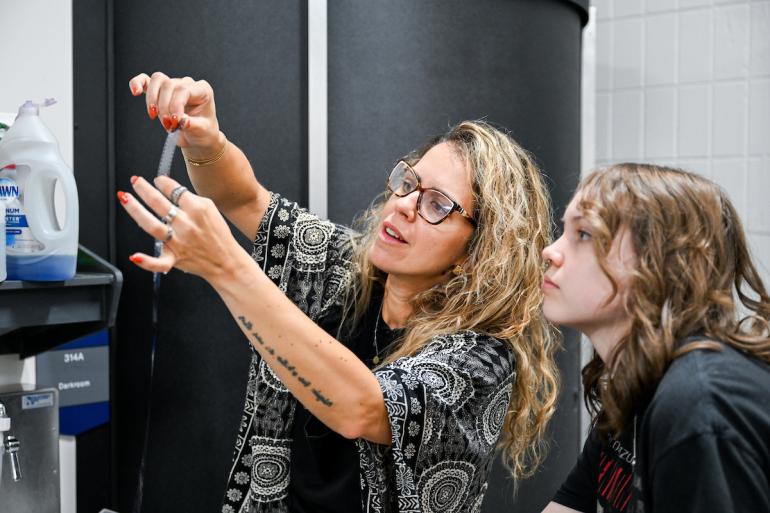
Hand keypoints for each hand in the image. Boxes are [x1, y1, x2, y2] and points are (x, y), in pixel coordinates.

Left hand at [118, 175, 242, 279]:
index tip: (157, 180)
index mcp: (198, 209)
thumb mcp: (210, 209)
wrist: (226, 261)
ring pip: (151, 224)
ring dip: (135, 210)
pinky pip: (158, 262)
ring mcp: (179, 242)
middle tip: (135, 181)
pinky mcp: (175, 259)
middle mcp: (186, 224)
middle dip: (143, 189)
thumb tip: (169, 190)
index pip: (174, 190)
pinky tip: (134, 256)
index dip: (162, 182)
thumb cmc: (218, 235)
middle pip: (159, 203)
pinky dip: (146, 262)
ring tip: (124, 197)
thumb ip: (190, 200)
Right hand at [128, 72, 221, 158]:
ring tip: (155, 116)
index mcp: (202, 90)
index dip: (175, 105)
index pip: (183, 90)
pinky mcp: (160, 92)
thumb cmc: (203, 132)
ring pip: (157, 81)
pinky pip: (146, 81)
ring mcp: (173, 85)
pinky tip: (135, 92)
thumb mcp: (202, 131)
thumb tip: (182, 121)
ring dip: (153, 100)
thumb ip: (192, 125)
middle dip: (164, 107)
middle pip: (169, 85)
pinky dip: (138, 83)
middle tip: (168, 126)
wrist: (198, 138)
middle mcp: (188, 84)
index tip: (175, 122)